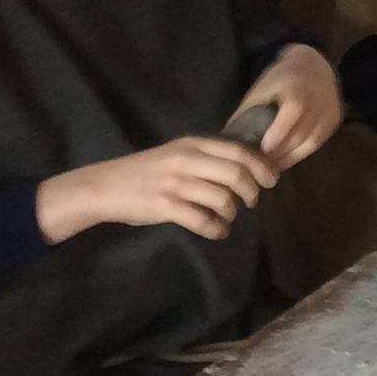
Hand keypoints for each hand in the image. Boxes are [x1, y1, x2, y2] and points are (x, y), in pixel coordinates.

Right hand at [36, 137, 276, 244]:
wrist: (105, 186)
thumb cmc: (144, 171)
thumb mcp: (175, 153)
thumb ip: (205, 157)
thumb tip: (245, 167)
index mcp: (192, 144)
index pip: (238, 151)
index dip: (260, 166)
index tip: (271, 180)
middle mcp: (186, 160)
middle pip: (236, 175)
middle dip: (251, 192)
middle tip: (251, 202)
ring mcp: (176, 183)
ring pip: (223, 199)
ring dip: (232, 213)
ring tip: (227, 218)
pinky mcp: (165, 206)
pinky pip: (203, 220)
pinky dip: (217, 229)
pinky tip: (217, 231)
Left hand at [234, 44, 341, 170]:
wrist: (313, 65)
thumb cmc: (280, 79)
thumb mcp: (261, 90)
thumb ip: (248, 114)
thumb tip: (230, 142)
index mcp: (298, 86)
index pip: (293, 109)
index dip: (279, 131)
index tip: (263, 149)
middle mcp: (319, 98)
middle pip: (302, 132)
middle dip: (281, 152)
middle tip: (262, 167)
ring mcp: (330, 110)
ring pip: (312, 142)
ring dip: (291, 157)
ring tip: (272, 167)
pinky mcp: (335, 120)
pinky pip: (318, 142)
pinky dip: (301, 153)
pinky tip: (286, 159)